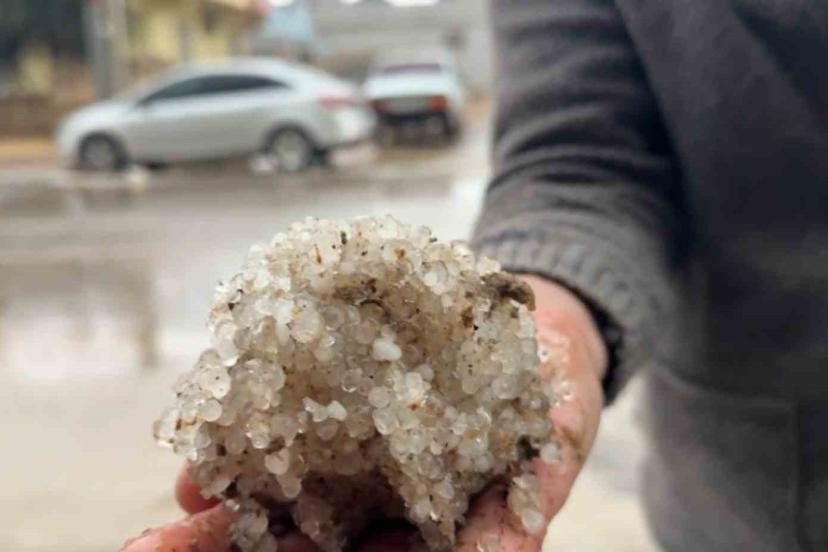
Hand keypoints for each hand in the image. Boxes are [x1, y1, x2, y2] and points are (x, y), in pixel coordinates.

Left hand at [122, 275, 605, 551]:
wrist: (534, 318)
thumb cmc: (554, 387)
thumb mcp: (556, 439)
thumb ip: (526, 501)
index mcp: (433, 520)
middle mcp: (385, 498)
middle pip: (313, 545)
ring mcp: (356, 450)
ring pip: (284, 497)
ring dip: (220, 524)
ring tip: (156, 542)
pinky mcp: (340, 393)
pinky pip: (284, 423)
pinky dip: (241, 448)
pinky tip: (197, 477)